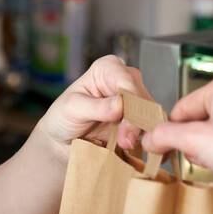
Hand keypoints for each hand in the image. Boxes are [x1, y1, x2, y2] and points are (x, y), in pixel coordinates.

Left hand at [34, 55, 152, 162]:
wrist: (63, 140)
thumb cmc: (64, 117)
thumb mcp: (72, 108)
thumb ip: (96, 106)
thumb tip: (120, 105)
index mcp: (108, 68)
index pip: (127, 82)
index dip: (130, 103)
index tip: (124, 125)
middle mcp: (125, 79)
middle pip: (142, 98)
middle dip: (135, 120)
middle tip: (125, 141)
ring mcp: (134, 100)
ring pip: (149, 113)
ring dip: (140, 131)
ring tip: (125, 145)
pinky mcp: (138, 118)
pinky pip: (148, 127)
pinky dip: (142, 137)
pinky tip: (131, 146)